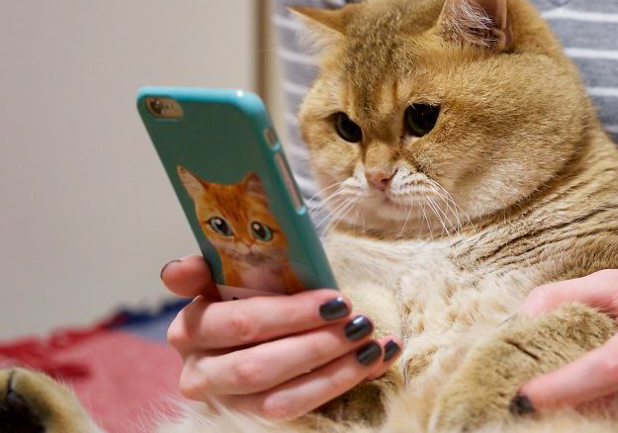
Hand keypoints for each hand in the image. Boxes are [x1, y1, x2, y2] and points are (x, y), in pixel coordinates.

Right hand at [160, 255, 401, 418]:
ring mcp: (225, 403)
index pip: (237, 323)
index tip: (334, 299)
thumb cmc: (249, 294)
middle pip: (258, 365)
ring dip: (332, 370)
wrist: (256, 329)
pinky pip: (296, 411)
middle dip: (316, 343)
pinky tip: (376, 360)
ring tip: (371, 344)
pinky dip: (340, 384)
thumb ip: (209, 265)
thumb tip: (175, 271)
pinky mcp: (251, 422)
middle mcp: (198, 373)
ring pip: (277, 398)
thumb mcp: (231, 272)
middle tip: (358, 320)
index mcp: (189, 329)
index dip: (288, 314)